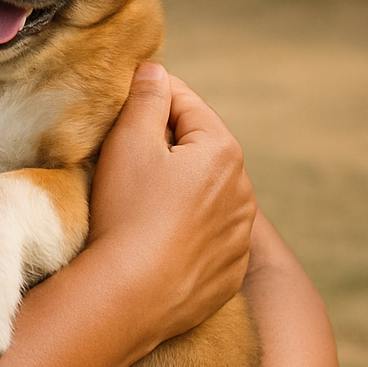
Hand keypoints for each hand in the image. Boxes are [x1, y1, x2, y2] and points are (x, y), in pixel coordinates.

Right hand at [87, 63, 255, 342]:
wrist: (132, 296)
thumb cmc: (128, 211)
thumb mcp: (129, 141)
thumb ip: (145, 97)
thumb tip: (155, 70)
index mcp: (223, 152)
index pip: (186, 103)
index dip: (151, 94)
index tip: (123, 98)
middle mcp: (244, 192)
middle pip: (199, 146)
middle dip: (166, 140)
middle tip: (123, 147)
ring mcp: (239, 236)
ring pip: (206, 191)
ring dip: (179, 182)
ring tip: (138, 192)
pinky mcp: (228, 271)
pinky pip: (208, 232)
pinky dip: (186, 224)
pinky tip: (155, 231)